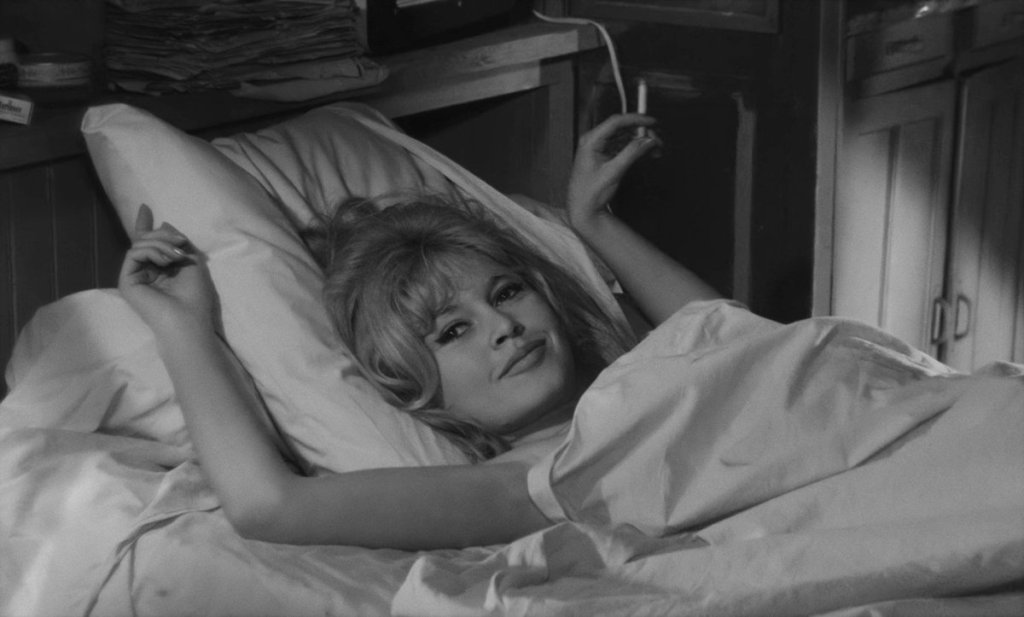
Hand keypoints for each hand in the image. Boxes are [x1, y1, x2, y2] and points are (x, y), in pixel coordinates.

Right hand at [118, 204, 219, 334]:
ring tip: (176, 256)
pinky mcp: (126, 281)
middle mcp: (146, 272)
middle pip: (145, 240)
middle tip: (181, 242)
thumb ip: (177, 242)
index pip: (149, 244)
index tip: (145, 207)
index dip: (146, 225)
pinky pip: (134, 253)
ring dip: (161, 243)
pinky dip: (151, 251)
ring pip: (139, 244)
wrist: (187, 319)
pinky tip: (165, 261)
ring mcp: (135, 277)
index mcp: (162, 270)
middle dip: (164, 235)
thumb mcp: (192, 262)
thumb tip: (163, 223)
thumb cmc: (195, 296)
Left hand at [566, 114, 660, 229]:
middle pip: (622, 129)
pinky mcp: (606, 157)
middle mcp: (594, 142)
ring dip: (641, 142)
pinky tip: (648, 153)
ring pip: (625, 138)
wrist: (583, 209)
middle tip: (656, 139)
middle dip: (641, 133)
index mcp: (590, 141)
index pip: (615, 122)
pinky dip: (636, 149)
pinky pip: (624, 147)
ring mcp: (600, 149)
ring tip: (655, 148)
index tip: (651, 122)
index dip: (636, 119)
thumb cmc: (589, 193)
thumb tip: (646, 140)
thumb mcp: (613, 171)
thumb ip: (631, 153)